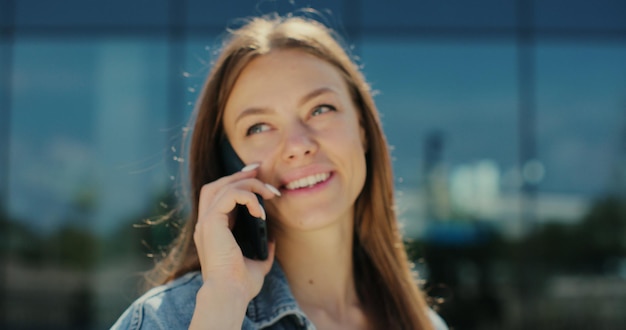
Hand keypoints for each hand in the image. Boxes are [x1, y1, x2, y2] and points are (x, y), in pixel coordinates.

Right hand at [190, 164, 278, 328]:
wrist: (230, 293)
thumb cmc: (241, 284)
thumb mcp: (256, 263)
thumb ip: (262, 251)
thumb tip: (272, 241)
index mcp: (212, 231)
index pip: (219, 197)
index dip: (237, 184)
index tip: (258, 179)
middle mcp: (206, 224)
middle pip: (216, 185)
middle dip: (239, 174)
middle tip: (259, 170)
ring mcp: (206, 221)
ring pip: (223, 185)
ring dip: (248, 183)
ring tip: (269, 193)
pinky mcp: (212, 222)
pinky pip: (231, 195)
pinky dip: (249, 197)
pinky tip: (261, 211)